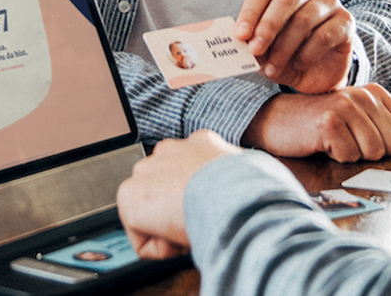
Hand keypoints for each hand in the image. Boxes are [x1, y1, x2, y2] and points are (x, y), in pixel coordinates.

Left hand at [117, 130, 241, 259]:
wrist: (234, 196)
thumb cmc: (253, 190)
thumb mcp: (254, 173)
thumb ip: (240, 177)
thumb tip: (261, 188)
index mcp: (202, 142)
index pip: (187, 170)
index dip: (198, 196)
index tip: (211, 208)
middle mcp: (170, 149)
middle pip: (163, 189)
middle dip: (176, 208)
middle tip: (200, 220)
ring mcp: (146, 169)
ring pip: (151, 213)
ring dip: (168, 226)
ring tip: (194, 227)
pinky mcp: (129, 195)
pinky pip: (142, 238)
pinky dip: (161, 247)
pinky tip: (181, 237)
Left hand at [234, 0, 353, 92]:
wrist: (318, 73)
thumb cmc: (287, 54)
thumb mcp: (265, 50)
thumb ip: (253, 43)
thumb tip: (241, 43)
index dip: (251, 12)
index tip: (240, 35)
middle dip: (268, 25)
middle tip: (255, 50)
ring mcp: (330, 3)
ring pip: (304, 19)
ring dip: (284, 48)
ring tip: (272, 69)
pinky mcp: (346, 21)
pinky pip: (324, 35)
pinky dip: (306, 54)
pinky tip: (298, 65)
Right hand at [241, 85, 390, 161]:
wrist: (279, 120)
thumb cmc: (322, 123)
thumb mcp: (359, 120)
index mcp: (377, 93)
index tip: (375, 140)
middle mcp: (365, 96)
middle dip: (374, 152)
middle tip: (351, 142)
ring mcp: (347, 108)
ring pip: (373, 152)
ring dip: (355, 155)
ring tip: (338, 142)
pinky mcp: (329, 124)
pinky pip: (349, 157)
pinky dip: (337, 158)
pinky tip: (324, 144)